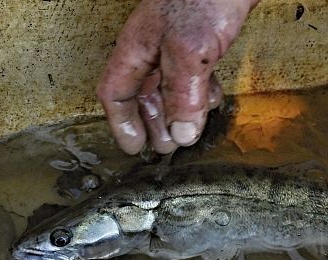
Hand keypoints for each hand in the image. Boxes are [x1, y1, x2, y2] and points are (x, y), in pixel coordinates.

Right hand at [97, 0, 258, 154]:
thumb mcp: (189, 51)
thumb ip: (183, 95)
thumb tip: (180, 135)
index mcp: (136, 50)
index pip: (116, 94)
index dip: (122, 124)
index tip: (135, 148)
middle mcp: (153, 50)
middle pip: (143, 97)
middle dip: (154, 124)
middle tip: (168, 147)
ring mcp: (177, 46)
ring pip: (169, 90)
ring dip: (179, 113)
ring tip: (190, 131)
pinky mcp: (202, 43)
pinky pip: (193, 78)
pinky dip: (200, 95)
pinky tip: (211, 101)